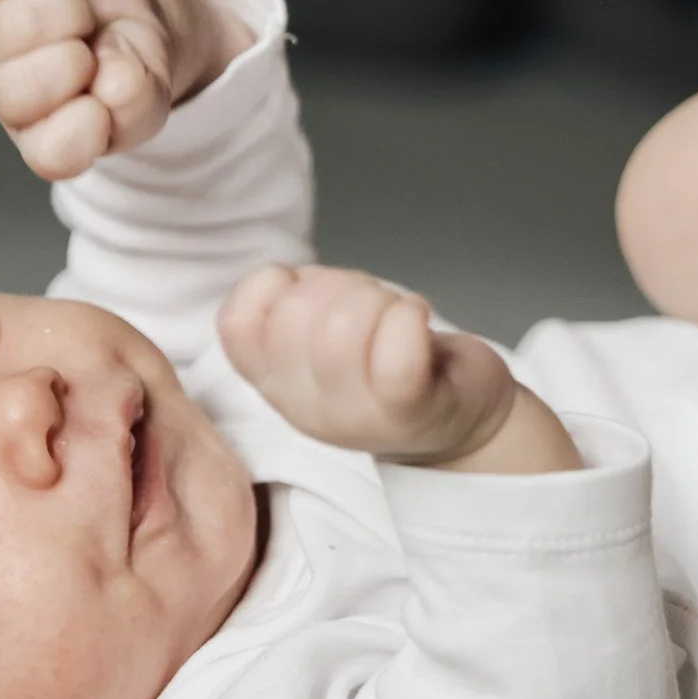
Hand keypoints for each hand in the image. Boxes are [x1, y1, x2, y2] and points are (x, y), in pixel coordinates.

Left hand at [0, 0, 250, 181]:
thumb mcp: (152, 96)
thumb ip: (138, 103)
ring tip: (84, 20)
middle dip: (76, 64)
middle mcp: (11, 95)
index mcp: (49, 138)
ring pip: (15, 25)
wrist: (124, 13)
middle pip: (18, 89)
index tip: (105, 106)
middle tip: (92, 56)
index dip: (86, 127)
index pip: (50, 154)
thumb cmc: (130, 66)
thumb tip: (115, 79)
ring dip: (69, 15)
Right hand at [218, 265, 519, 464]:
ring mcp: (352, 416)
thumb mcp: (317, 336)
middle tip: (371, 309)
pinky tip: (419, 322)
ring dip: (380, 300)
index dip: (277, 283)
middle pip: (295, 313)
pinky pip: (396, 352)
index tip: (316, 296)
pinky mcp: (406, 411)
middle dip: (340, 287)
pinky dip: (411, 315)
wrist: (461, 420)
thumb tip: (290, 278)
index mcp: (272, 381)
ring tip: (398, 318)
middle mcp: (301, 405)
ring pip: (341, 326)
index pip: (236, 320)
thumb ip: (290, 304)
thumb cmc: (383, 361)